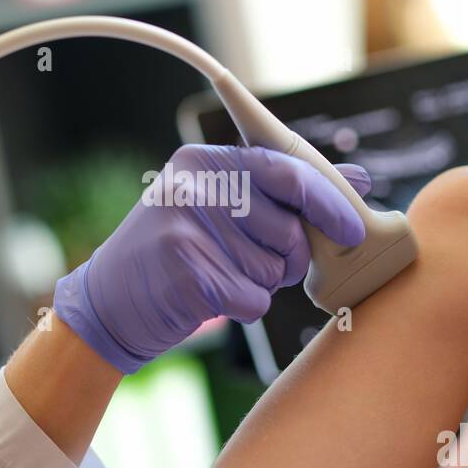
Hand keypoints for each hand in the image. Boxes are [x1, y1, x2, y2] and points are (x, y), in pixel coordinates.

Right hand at [55, 144, 371, 372]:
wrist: (108, 305)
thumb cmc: (176, 256)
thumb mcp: (222, 208)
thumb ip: (284, 192)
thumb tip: (359, 180)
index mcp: (206, 160)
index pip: (286, 170)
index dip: (327, 202)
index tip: (353, 230)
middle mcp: (194, 186)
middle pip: (287, 227)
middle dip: (288, 257)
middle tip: (259, 265)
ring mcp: (185, 227)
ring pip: (272, 268)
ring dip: (260, 284)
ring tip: (220, 276)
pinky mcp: (184, 272)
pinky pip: (252, 299)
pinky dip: (243, 307)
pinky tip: (210, 298)